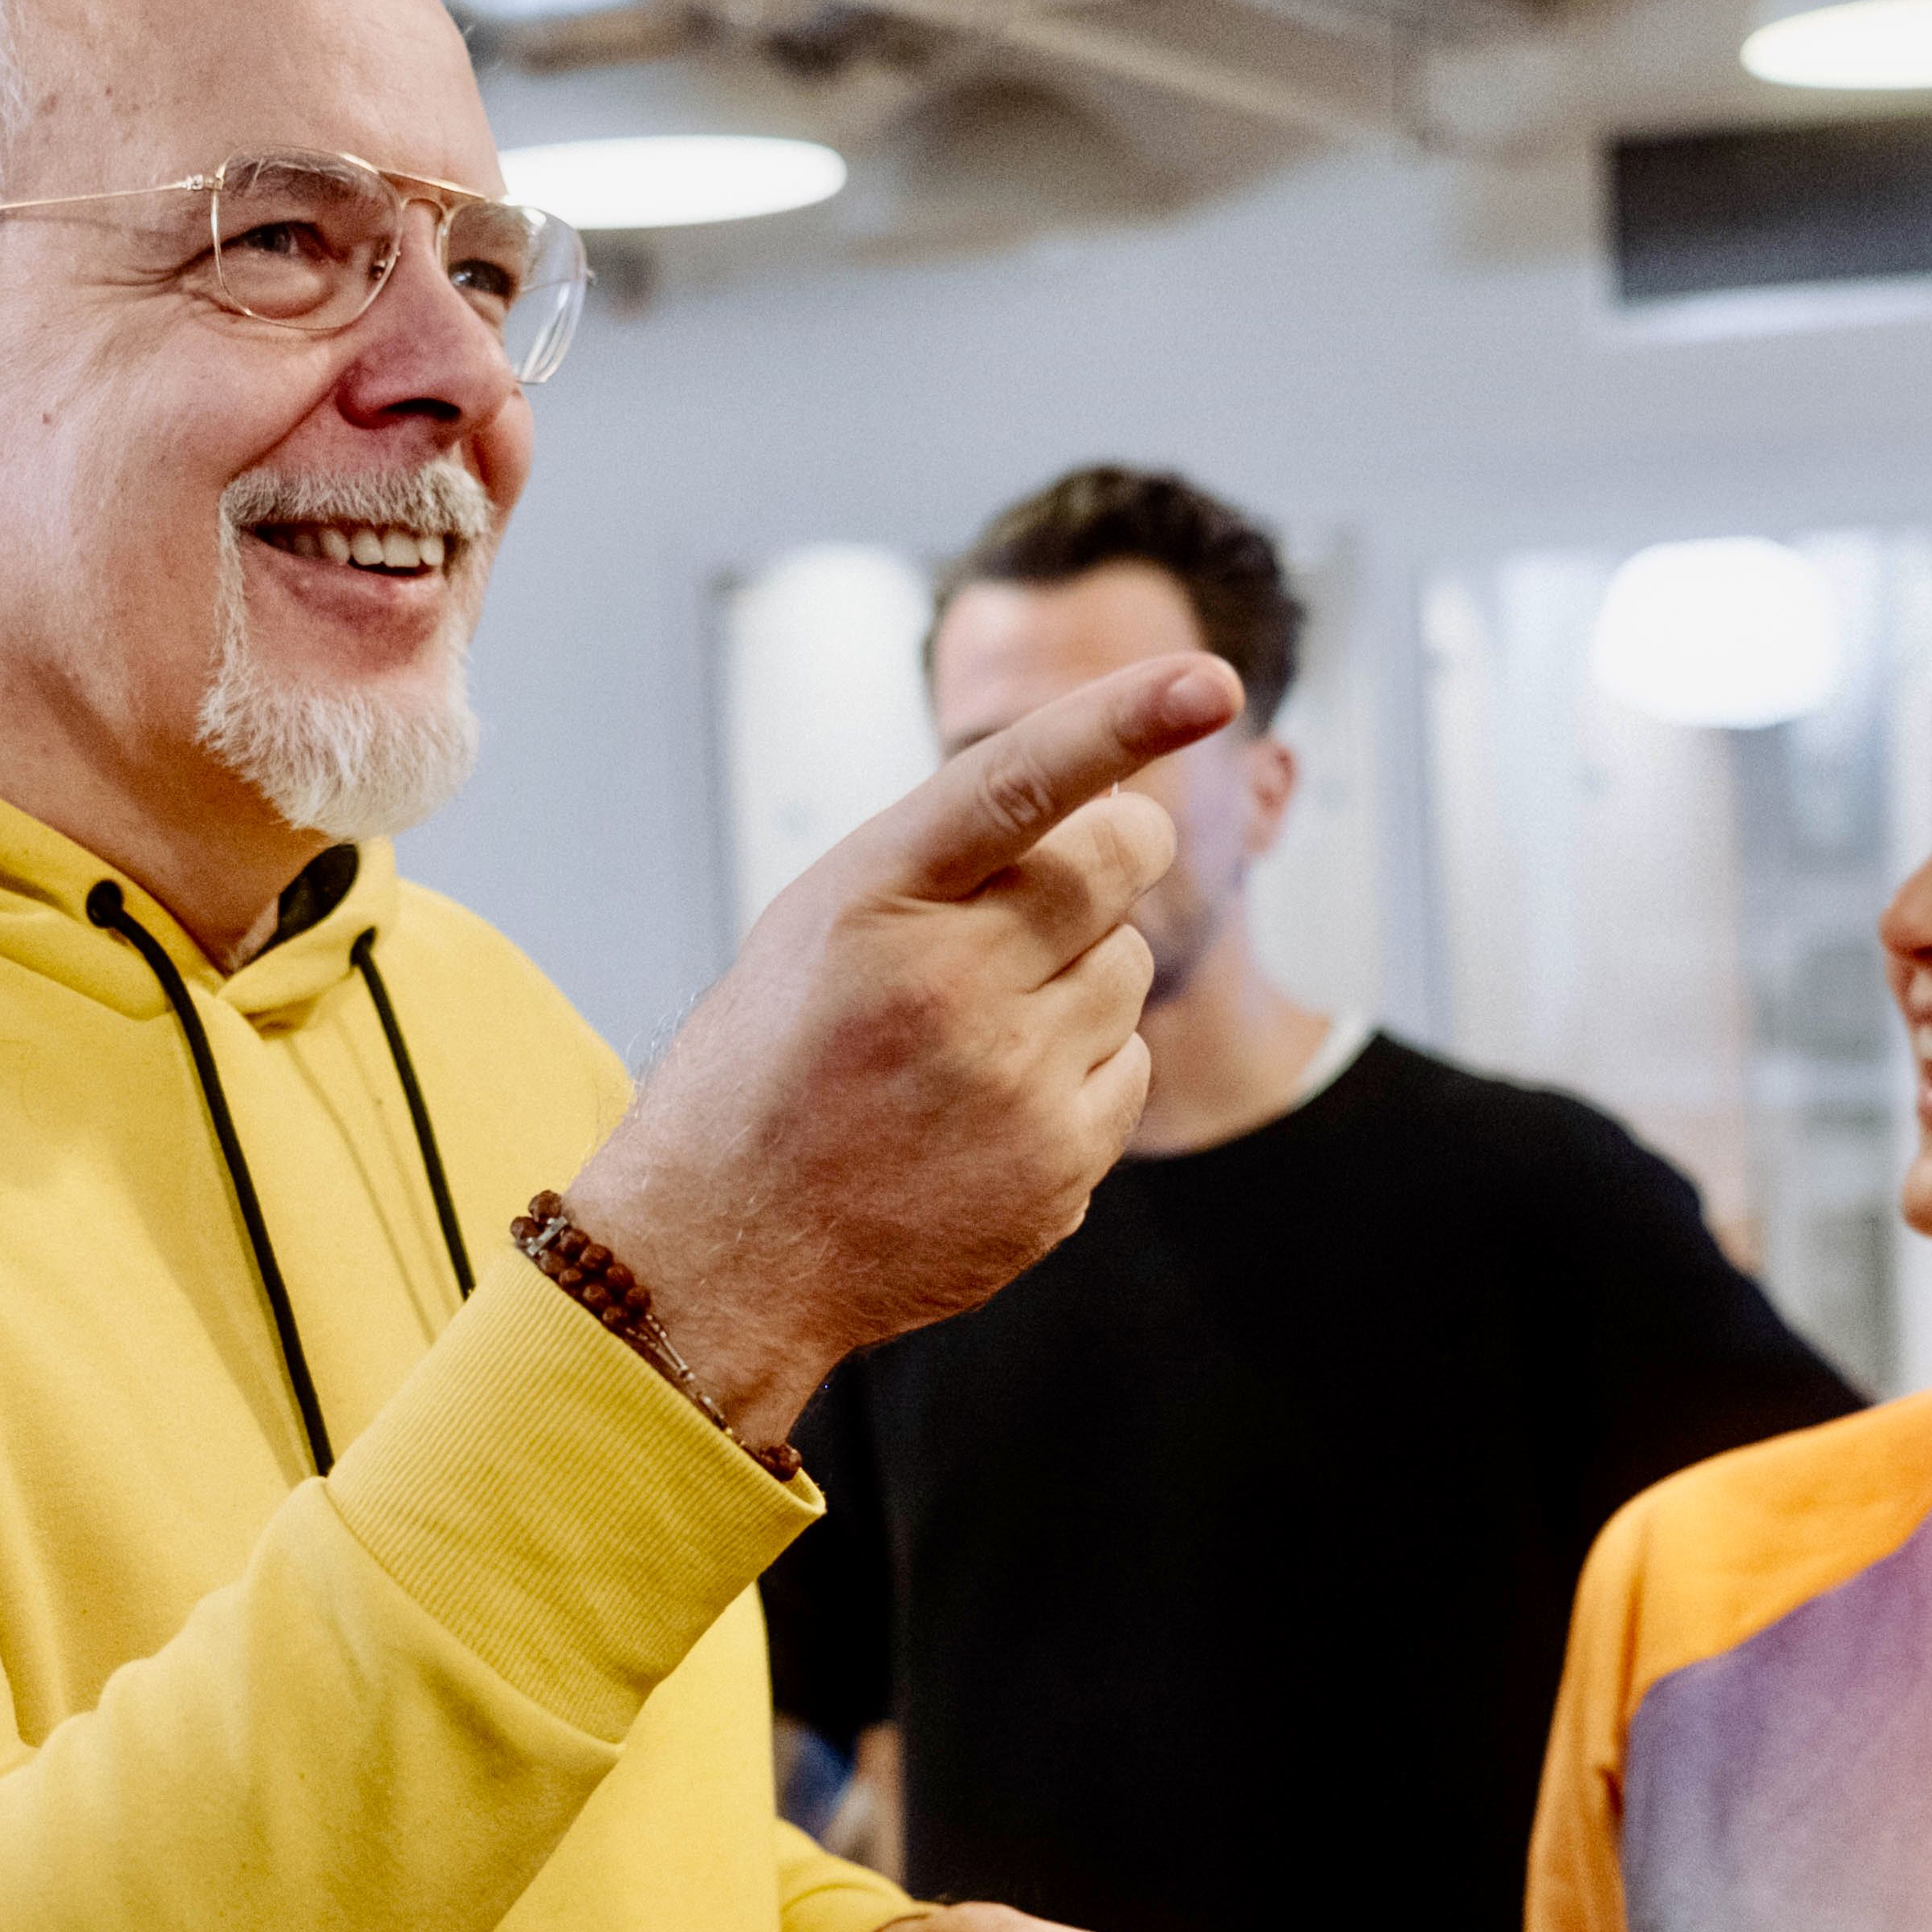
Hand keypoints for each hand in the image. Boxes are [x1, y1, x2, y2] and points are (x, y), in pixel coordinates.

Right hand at [563, 659, 1228, 1441]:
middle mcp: (949, 985)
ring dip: (1080, 978)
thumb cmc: (769, 1067)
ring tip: (976, 1034)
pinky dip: (1082, 1074)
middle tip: (1046, 900)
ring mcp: (1012, 1084)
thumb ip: (944, 857)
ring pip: (1129, 967)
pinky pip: (1129, 1071)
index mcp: (873, 900)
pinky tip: (991, 1107)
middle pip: (1114, 864)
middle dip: (1106, 856)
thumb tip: (1104, 796)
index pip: (1019, 781)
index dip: (1121, 720)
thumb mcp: (816, 926)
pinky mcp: (1058, 1169)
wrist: (724, 1252)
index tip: (1208, 679)